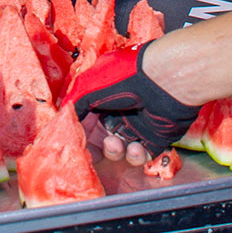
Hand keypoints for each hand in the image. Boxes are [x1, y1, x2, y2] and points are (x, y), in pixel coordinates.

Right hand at [69, 45, 202, 164]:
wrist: (168, 80)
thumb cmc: (128, 76)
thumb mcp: (89, 85)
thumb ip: (74, 105)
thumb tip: (63, 120)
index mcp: (103, 96)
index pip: (86, 119)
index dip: (79, 132)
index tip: (72, 144)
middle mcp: (119, 110)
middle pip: (100, 137)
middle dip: (94, 146)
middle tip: (90, 153)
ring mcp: (137, 125)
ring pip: (118, 149)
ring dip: (113, 151)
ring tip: (116, 143)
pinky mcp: (155, 138)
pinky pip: (140, 155)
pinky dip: (135, 156)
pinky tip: (135, 147)